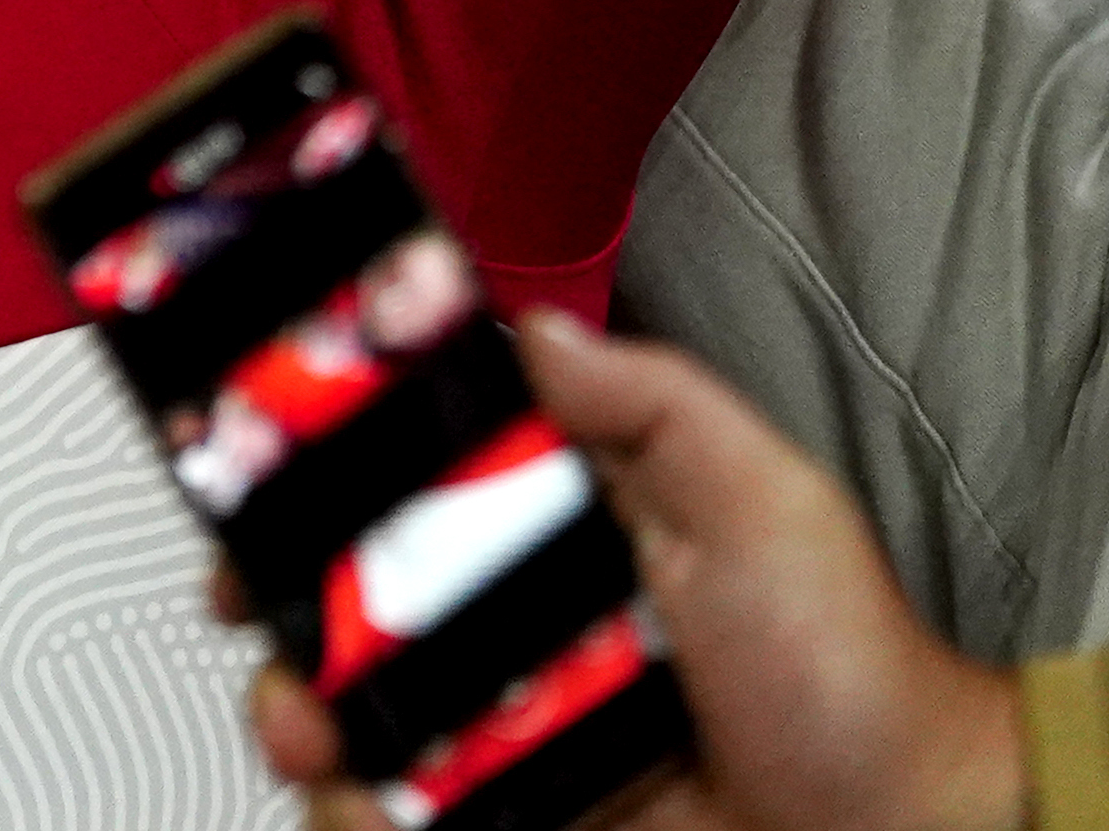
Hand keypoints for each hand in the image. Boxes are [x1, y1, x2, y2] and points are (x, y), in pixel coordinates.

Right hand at [242, 317, 1027, 830]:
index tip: (256, 457)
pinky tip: (375, 799)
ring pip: (348, 712)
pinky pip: (393, 812)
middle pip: (344, 594)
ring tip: (320, 728)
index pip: (408, 474)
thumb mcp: (760, 497)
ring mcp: (500, 732)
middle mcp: (512, 624)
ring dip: (302, 713)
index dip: (317, 462)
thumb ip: (650, 403)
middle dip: (275, 594)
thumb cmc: (852, 676)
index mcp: (555, 527)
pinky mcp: (502, 820)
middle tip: (259, 605)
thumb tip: (530, 328)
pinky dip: (360, 810)